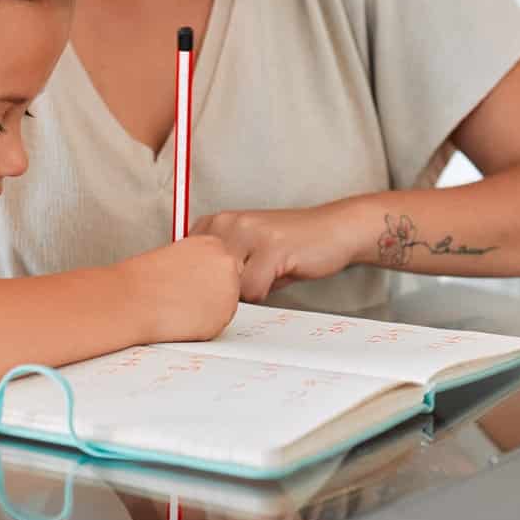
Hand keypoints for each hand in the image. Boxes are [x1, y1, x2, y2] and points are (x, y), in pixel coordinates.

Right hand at [120, 234, 239, 341]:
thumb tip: (206, 276)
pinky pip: (216, 324)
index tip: (188, 280)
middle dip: (210, 291)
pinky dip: (201, 325)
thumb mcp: (177, 254)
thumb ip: (200, 262)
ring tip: (179, 303)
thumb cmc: (145, 279)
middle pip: (229, 283)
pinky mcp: (222, 318)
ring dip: (207, 308)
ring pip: (223, 305)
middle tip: (183, 294)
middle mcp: (227, 265)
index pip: (222, 263)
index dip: (204, 275)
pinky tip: (182, 316)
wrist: (133, 299)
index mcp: (214, 244)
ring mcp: (228, 292)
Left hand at [190, 206, 352, 301]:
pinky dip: (265, 293)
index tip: (214, 291)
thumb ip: (221, 268)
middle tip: (246, 288)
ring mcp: (248, 233)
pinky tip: (280, 275)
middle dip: (220, 292)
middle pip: (203, 277)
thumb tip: (194, 297)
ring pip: (227, 285)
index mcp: (216, 222)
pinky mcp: (270, 247)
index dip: (200, 284)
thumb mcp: (247, 252)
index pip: (185, 262)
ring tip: (266, 277)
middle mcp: (227, 223)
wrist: (334, 230)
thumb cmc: (289, 247)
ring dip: (246, 293)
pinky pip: (252, 289)